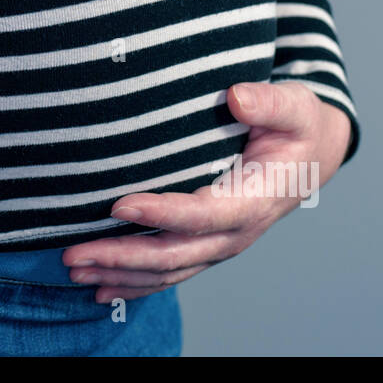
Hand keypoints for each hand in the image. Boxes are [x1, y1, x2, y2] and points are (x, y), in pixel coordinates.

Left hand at [61, 81, 351, 302]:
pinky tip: (99, 286)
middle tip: (72, 254)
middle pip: (173, 255)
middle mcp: (235, 233)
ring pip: (166, 271)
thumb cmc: (297, 127)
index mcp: (253, 200)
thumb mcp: (295, 106)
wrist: (311, 157)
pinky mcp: (207, 247)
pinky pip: (169, 273)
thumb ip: (269, 103)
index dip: (160, 213)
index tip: (118, 204)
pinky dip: (133, 284)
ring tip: (73, 270)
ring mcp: (220, 245)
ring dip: (118, 274)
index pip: (201, 214)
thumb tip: (237, 96)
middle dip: (121, 256)